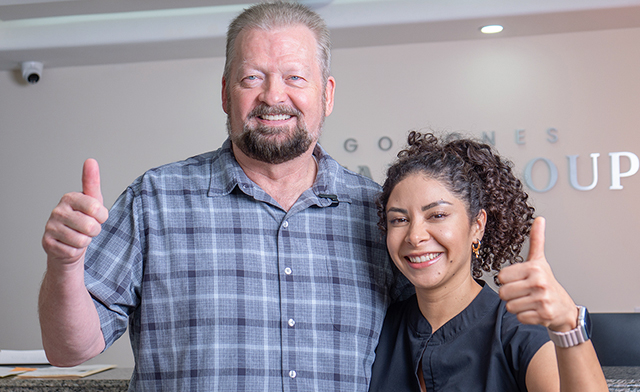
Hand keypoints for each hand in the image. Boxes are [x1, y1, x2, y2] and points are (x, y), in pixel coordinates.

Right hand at [42, 159, 108, 265]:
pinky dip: (75, 251)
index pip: (96, 209)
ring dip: (85, 241)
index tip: (97, 215)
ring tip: (78, 235)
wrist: (69, 243)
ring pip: (82, 241)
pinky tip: (69, 244)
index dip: (102, 217)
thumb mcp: (92, 200)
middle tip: (87, 228)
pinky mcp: (47, 244)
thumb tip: (90, 160)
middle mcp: (57, 211)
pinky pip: (73, 251)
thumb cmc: (83, 219)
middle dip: (94, 231)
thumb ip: (92, 181)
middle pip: (90, 227)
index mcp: (69, 198)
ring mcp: (50, 227)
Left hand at [498, 217, 577, 331]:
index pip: (501, 276)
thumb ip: (536, 240)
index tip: (519, 280)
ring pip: (509, 306)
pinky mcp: (543, 315)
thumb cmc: (547, 282)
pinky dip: (524, 316)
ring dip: (517, 306)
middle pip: (503, 292)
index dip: (508, 280)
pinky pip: (519, 317)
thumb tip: (539, 219)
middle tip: (523, 292)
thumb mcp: (540, 261)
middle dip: (510, 295)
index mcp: (534, 268)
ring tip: (529, 301)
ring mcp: (542, 300)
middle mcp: (539, 283)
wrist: (564, 308)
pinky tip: (534, 310)